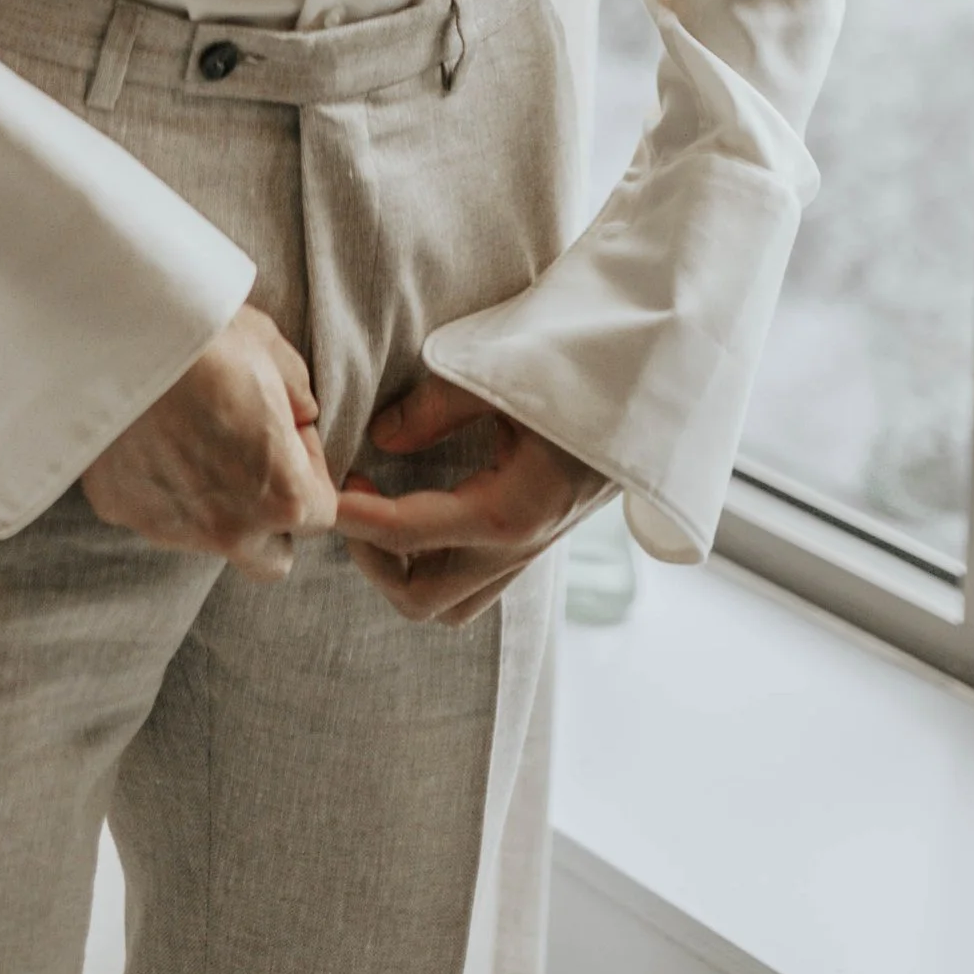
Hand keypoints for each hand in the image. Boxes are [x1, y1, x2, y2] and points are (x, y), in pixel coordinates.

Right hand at [81, 305, 337, 582]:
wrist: (118, 330)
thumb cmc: (207, 338)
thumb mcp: (273, 351)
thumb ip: (298, 397)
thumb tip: (297, 415)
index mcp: (283, 495)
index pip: (323, 512)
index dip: (309, 466)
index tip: (284, 428)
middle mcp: (229, 528)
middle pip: (272, 556)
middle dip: (271, 518)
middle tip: (250, 455)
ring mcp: (170, 527)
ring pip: (209, 536)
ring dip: (213, 502)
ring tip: (190, 434)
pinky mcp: (121, 511)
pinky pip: (153, 511)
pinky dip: (158, 485)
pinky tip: (149, 434)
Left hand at [332, 379, 604, 625]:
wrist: (652, 383)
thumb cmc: (580, 369)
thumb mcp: (501, 374)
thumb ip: (435, 407)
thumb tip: (380, 437)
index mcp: (510, 511)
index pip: (408, 534)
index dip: (354, 519)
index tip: (320, 496)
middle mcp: (518, 547)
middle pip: (421, 601)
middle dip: (373, 561)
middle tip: (350, 502)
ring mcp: (530, 552)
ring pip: (448, 604)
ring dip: (402, 571)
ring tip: (379, 510)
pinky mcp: (535, 542)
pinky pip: (472, 582)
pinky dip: (433, 563)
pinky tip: (419, 513)